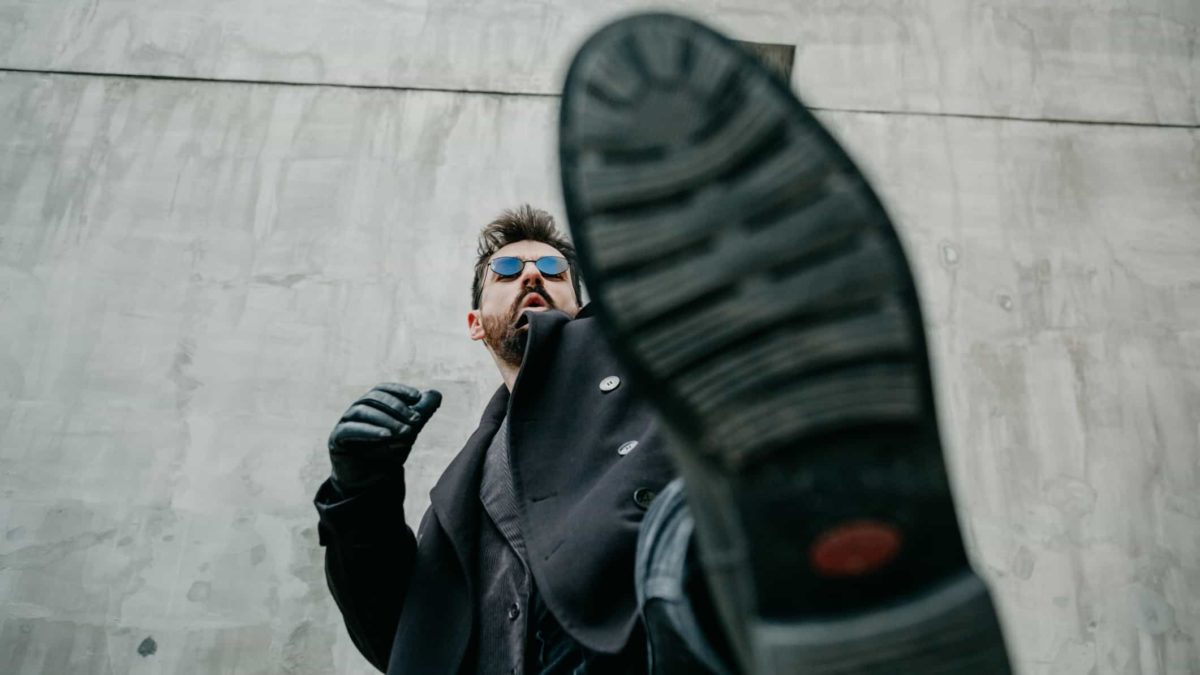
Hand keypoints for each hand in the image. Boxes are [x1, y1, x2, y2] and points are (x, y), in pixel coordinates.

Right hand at [327, 383, 442, 494]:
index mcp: (371, 405)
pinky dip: (370, 431)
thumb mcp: (408, 433)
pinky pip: (351, 430)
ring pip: (363, 411)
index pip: (383, 390)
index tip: (418, 397)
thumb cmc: (388, 453)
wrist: (371, 482)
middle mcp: (356, 410)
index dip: (400, 391)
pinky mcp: (337, 439)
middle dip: (397, 407)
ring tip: (406, 432)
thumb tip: (436, 394)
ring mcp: (345, 423)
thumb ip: (421, 414)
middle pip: (374, 398)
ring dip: (387, 420)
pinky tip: (387, 436)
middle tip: (416, 421)